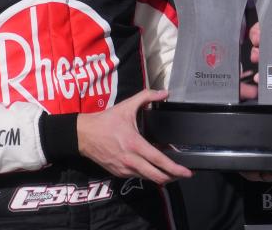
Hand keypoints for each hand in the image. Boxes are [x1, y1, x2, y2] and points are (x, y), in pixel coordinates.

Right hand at [77, 89, 192, 183]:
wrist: (83, 135)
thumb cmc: (105, 121)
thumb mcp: (126, 106)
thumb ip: (146, 97)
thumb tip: (164, 93)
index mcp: (135, 144)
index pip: (160, 161)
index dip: (176, 169)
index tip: (188, 172)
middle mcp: (131, 160)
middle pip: (157, 177)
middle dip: (173, 177)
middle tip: (182, 174)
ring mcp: (124, 169)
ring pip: (148, 179)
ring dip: (161, 177)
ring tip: (169, 171)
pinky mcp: (118, 173)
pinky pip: (137, 177)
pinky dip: (147, 174)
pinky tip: (151, 167)